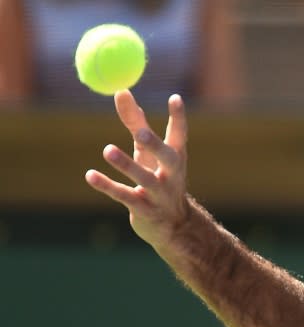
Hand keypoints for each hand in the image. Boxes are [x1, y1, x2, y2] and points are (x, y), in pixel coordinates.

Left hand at [85, 90, 189, 247]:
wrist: (173, 225)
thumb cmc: (159, 180)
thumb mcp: (149, 153)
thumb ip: (136, 123)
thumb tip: (121, 91)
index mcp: (176, 158)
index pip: (180, 135)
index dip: (179, 118)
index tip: (175, 98)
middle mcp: (172, 175)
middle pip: (167, 158)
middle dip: (155, 145)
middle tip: (139, 132)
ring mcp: (159, 194)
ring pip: (144, 179)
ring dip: (127, 165)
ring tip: (108, 150)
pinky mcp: (144, 210)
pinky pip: (124, 196)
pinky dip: (107, 185)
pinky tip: (91, 175)